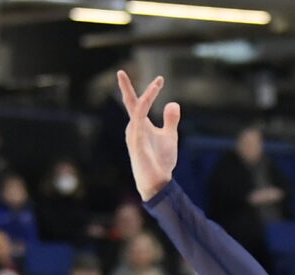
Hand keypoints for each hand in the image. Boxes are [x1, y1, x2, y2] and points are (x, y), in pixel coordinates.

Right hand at [117, 71, 180, 200]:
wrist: (158, 182)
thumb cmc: (160, 161)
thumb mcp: (170, 136)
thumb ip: (170, 120)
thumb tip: (173, 103)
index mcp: (140, 124)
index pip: (139, 102)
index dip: (150, 90)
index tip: (160, 78)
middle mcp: (133, 127)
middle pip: (130, 103)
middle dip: (125, 88)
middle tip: (120, 72)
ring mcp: (133, 134)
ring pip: (137, 110)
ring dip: (147, 96)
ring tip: (157, 84)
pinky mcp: (136, 142)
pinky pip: (139, 122)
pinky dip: (143, 110)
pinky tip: (146, 101)